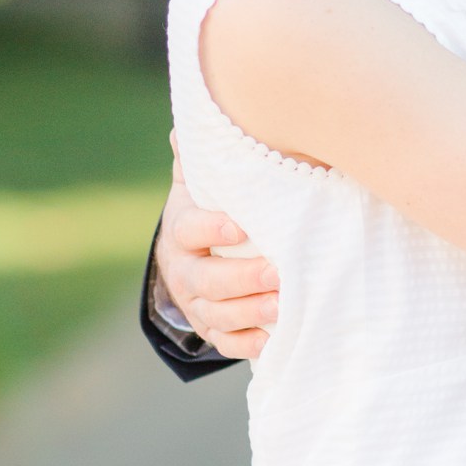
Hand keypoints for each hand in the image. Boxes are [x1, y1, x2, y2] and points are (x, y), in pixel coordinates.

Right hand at [156, 134, 277, 358]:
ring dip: (250, 312)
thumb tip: (196, 120)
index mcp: (182, 229)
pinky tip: (272, 341)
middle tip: (277, 273)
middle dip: (241, 279)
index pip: (188, 230)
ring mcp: (195, 303)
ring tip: (284, 307)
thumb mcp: (204, 178)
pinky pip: (224, 342)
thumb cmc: (212, 205)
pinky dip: (246, 344)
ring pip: (216, 315)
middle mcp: (184, 270)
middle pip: (205, 280)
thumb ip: (204, 155)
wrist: (193, 251)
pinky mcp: (211, 327)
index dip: (210, 230)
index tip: (240, 227)